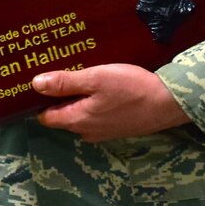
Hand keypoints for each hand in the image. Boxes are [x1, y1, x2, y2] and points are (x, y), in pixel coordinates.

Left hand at [31, 63, 189, 141]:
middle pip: (62, 116)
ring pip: (80, 115)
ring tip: (74, 76)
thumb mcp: (95, 79)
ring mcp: (104, 131)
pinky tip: (97, 87)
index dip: (38, 101)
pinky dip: (91, 103)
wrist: (170, 103)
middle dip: (56, 98)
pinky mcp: (117, 127)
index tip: (34, 83)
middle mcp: (88, 131)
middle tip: (53, 74)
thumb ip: (65, 83)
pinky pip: (95, 116)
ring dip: (76, 99)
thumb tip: (35, 84)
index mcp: (77, 121)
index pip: (46, 117)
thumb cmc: (130, 89)